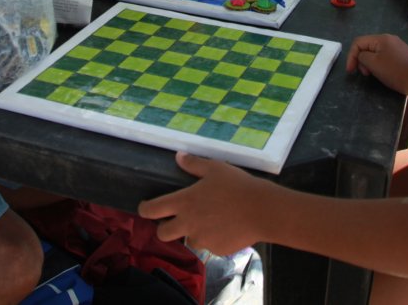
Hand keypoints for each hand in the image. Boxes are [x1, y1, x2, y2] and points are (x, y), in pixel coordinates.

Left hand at [137, 152, 271, 254]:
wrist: (262, 210)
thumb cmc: (237, 185)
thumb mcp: (215, 168)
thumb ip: (193, 164)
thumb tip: (178, 156)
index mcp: (184, 203)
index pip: (152, 210)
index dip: (145, 209)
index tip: (146, 207)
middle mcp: (188, 224)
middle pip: (162, 234)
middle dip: (164, 227)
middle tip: (174, 219)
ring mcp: (202, 239)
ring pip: (188, 241)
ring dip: (192, 233)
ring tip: (208, 221)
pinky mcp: (217, 250)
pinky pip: (209, 246)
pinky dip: (212, 239)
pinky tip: (225, 228)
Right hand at [346, 34, 407, 94]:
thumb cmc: (394, 72)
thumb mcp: (373, 64)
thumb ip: (362, 57)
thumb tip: (362, 56)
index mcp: (381, 38)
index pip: (359, 42)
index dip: (351, 56)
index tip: (351, 71)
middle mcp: (389, 39)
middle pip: (367, 46)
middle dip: (361, 59)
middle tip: (364, 74)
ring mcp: (397, 46)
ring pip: (376, 52)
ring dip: (370, 62)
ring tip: (372, 74)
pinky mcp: (402, 54)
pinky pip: (385, 56)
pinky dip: (379, 63)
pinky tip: (382, 73)